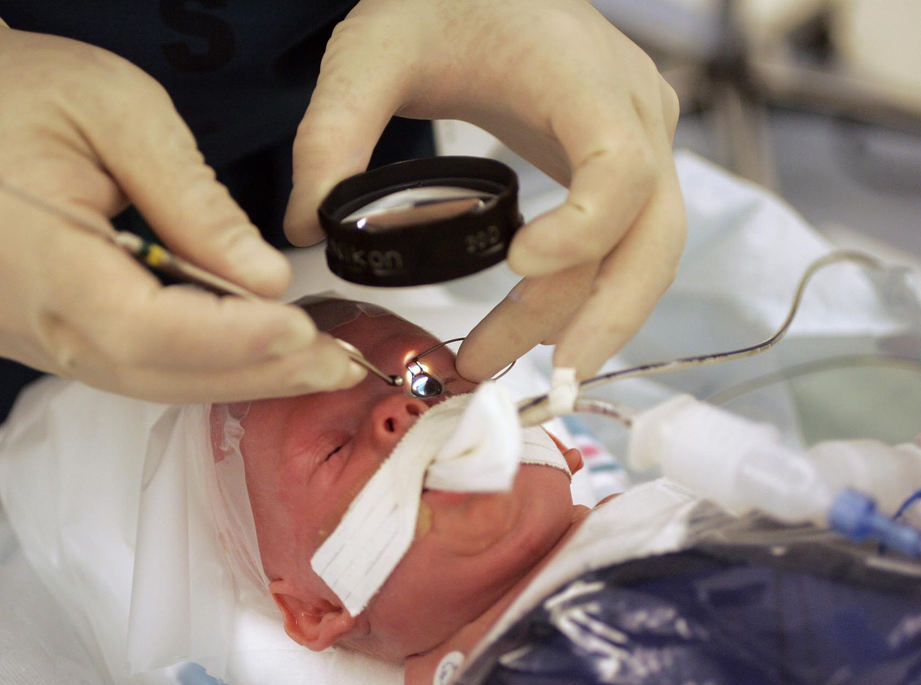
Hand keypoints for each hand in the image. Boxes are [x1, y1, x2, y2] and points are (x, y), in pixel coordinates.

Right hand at [0, 21, 363, 401]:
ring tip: (311, 366)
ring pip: (135, 379)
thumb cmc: (27, 90)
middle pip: (143, 368)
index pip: (134, 321)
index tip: (304, 332)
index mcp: (16, 239)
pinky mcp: (27, 337)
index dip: (226, 339)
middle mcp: (5, 307)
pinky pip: (118, 365)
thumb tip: (266, 282)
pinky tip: (249, 354)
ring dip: (230, 377)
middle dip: (249, 372)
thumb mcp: (123, 109)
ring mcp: (11, 332)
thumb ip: (193, 202)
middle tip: (336, 365)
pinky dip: (190, 364)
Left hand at [283, 0, 684, 380]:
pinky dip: (594, 293)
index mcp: (580, 73)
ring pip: (650, 251)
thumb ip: (331, 133)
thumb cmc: (438, 0)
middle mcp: (633, 107)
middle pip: (651, 235)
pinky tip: (537, 328)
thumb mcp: (370, 53)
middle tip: (524, 376)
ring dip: (593, 319)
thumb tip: (304, 230)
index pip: (621, 166)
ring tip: (510, 364)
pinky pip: (631, 242)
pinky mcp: (623, 161)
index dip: (584, 229)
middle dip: (596, 315)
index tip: (517, 263)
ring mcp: (641, 135)